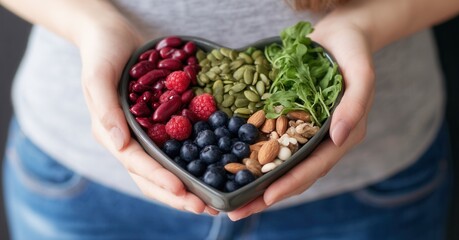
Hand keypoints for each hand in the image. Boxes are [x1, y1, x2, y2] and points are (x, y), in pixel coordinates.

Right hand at [78, 15, 217, 214]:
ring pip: (169, 168)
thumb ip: (105, 109)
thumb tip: (120, 145)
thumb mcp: (97, 76)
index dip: (159, 178)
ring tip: (213, 201)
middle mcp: (131, 140)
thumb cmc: (102, 53)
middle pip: (154, 177)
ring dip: (189, 187)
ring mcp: (148, 134)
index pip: (137, 164)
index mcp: (112, 135)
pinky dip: (195, 161)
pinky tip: (215, 169)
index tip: (181, 190)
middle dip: (178, 195)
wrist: (114, 36)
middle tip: (206, 208)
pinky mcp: (163, 124)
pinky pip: (179, 147)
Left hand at [228, 20, 374, 220]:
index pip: (315, 166)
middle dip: (266, 195)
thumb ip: (355, 105)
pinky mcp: (290, 121)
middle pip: (294, 174)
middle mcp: (323, 140)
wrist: (338, 37)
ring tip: (231, 200)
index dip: (291, 183)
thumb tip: (339, 135)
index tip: (267, 198)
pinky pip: (271, 143)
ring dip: (257, 183)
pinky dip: (255, 158)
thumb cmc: (353, 53)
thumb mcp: (361, 74)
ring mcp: (305, 133)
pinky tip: (235, 167)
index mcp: (343, 136)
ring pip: (280, 164)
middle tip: (237, 212)